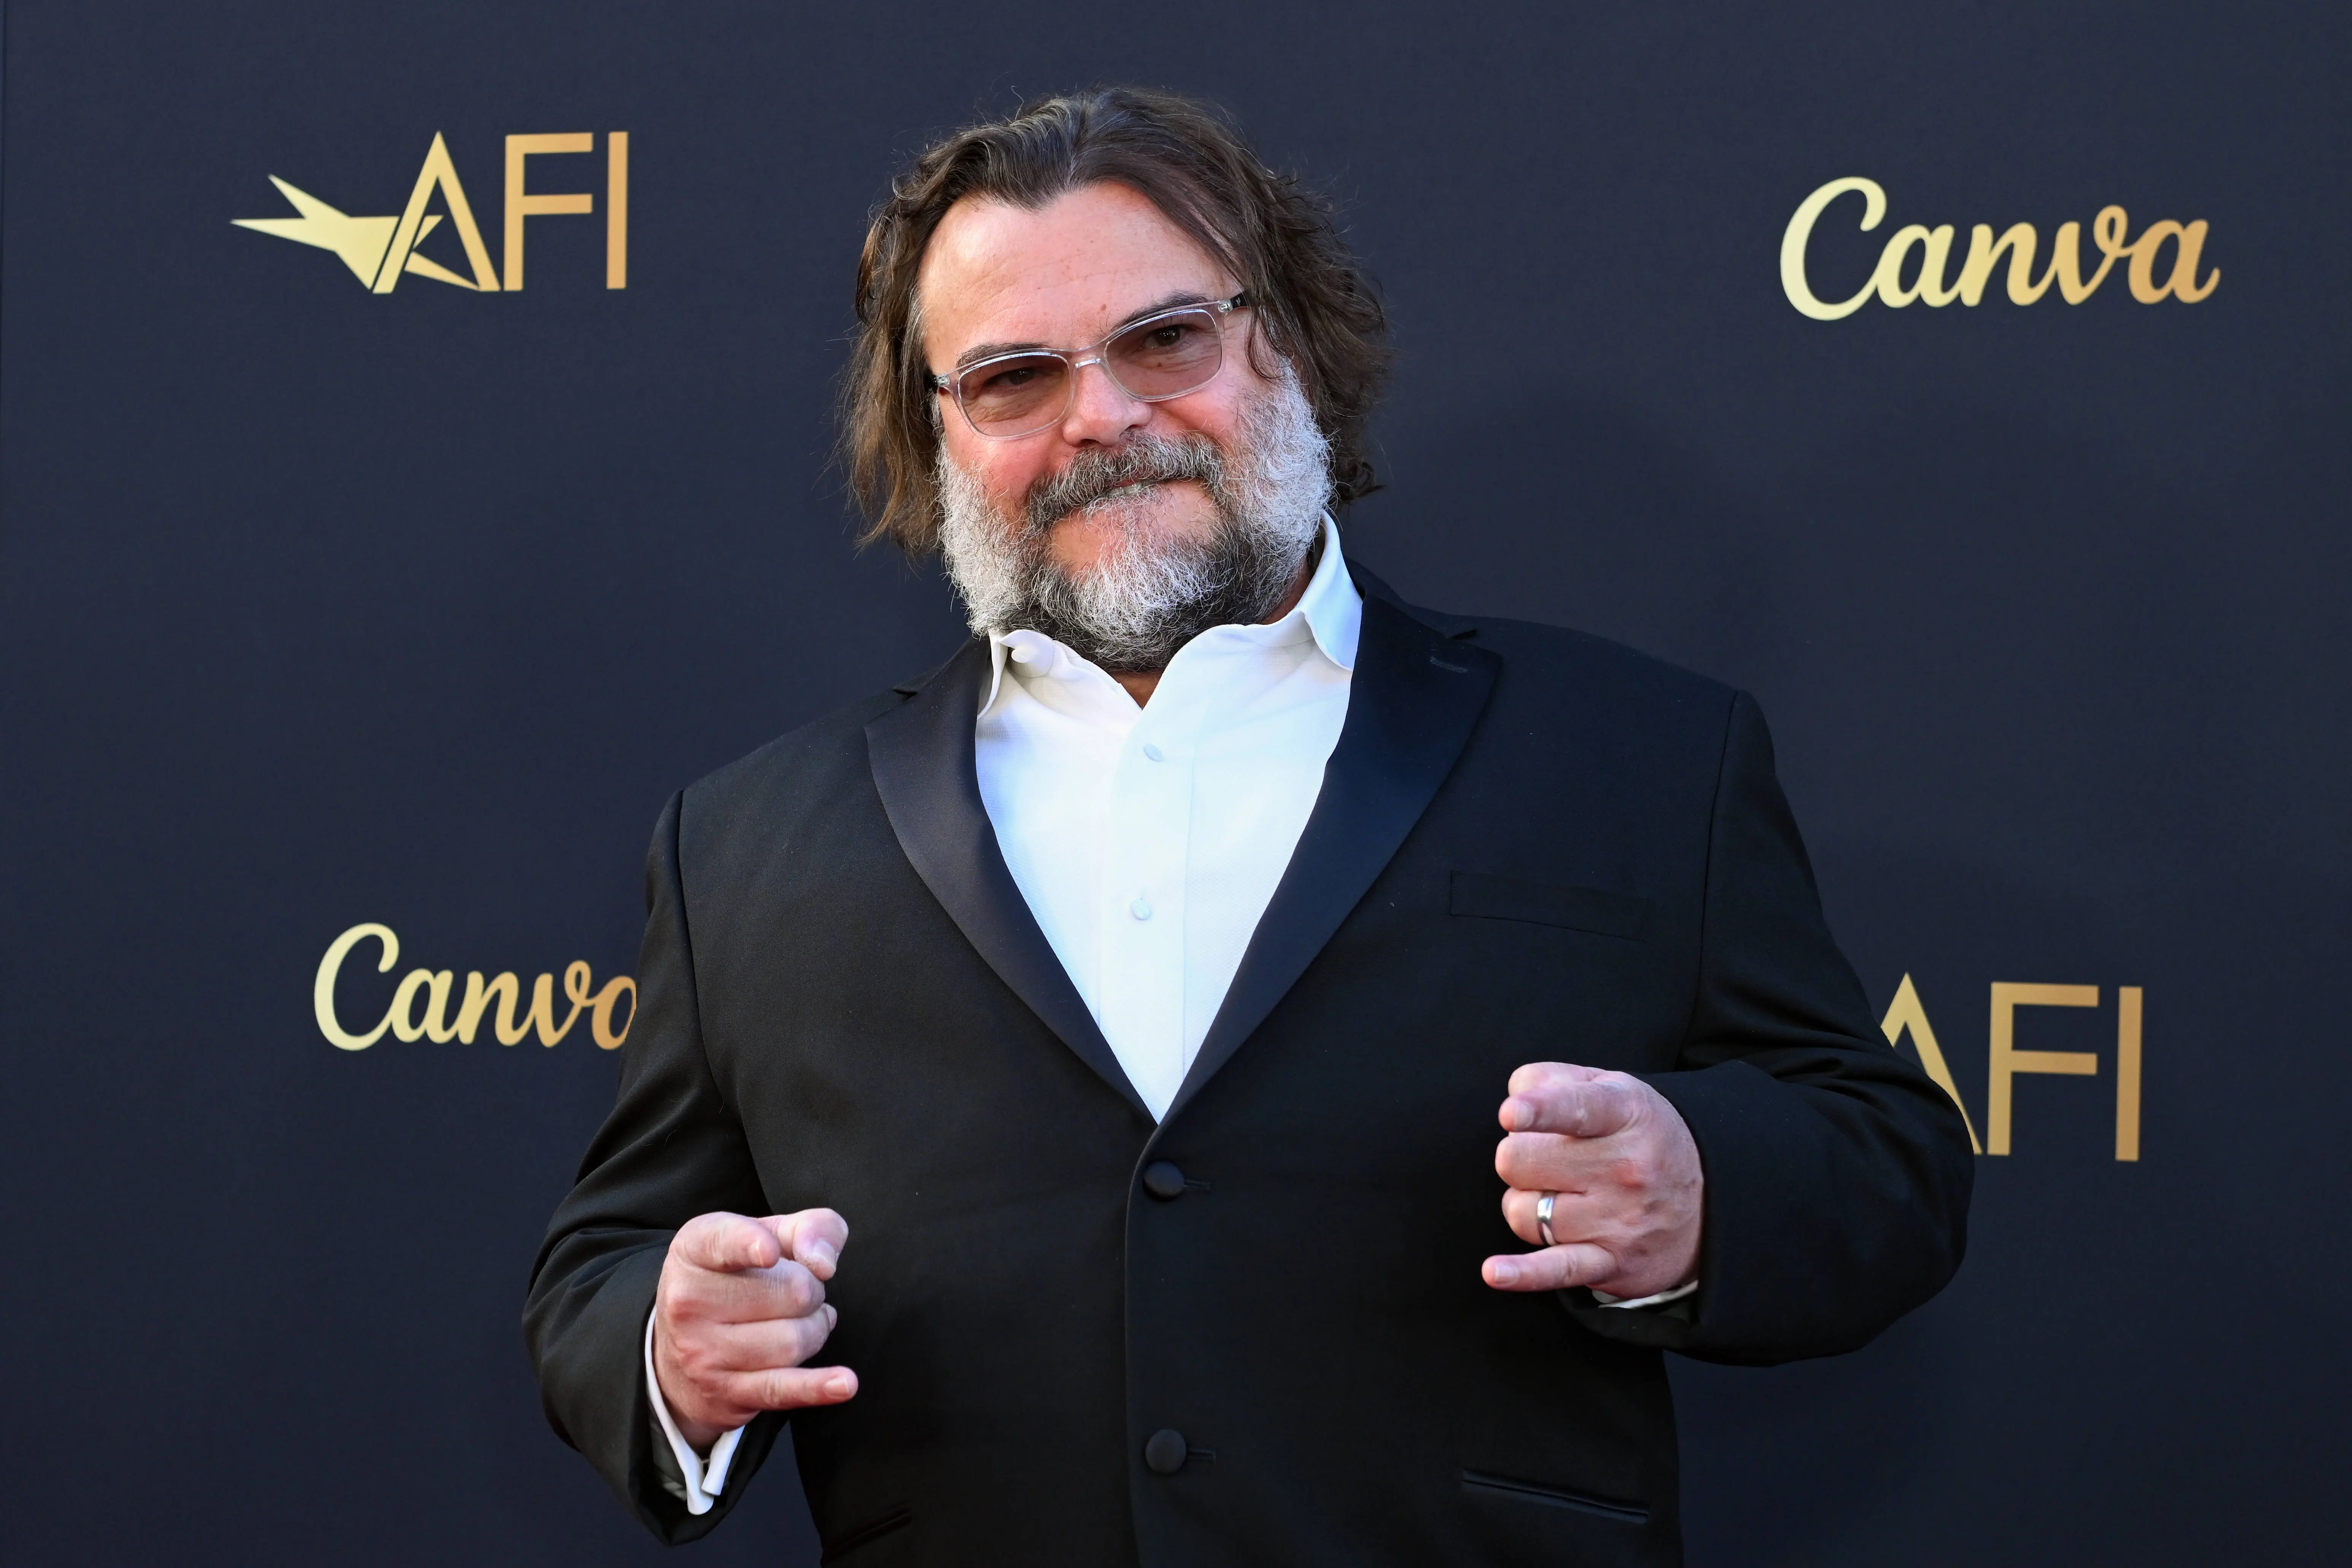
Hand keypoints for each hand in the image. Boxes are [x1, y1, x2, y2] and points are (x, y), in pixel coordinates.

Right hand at [652, 1209, 856, 1451]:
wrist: (683, 1353)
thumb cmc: (738, 1280)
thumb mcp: (768, 1236)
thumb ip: (808, 1228)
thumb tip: (823, 1263)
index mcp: (695, 1248)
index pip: (725, 1242)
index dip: (750, 1244)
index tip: (771, 1253)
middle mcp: (688, 1300)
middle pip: (792, 1291)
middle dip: (812, 1291)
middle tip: (797, 1294)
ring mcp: (702, 1352)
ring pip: (795, 1340)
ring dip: (814, 1330)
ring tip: (800, 1324)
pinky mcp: (725, 1393)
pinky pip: (781, 1389)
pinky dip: (817, 1387)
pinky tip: (844, 1384)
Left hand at [1482, 1063, 1702, 1298]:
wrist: (1708, 1203)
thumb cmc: (1637, 1135)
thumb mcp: (1608, 1089)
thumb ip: (1552, 1081)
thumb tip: (1513, 1103)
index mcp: (1624, 1113)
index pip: (1577, 1107)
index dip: (1540, 1109)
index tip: (1511, 1113)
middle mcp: (1625, 1167)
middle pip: (1519, 1160)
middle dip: (1517, 1156)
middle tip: (1547, 1158)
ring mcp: (1618, 1219)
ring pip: (1522, 1211)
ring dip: (1525, 1203)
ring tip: (1558, 1194)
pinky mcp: (1610, 1262)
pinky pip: (1555, 1269)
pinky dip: (1523, 1273)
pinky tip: (1496, 1273)